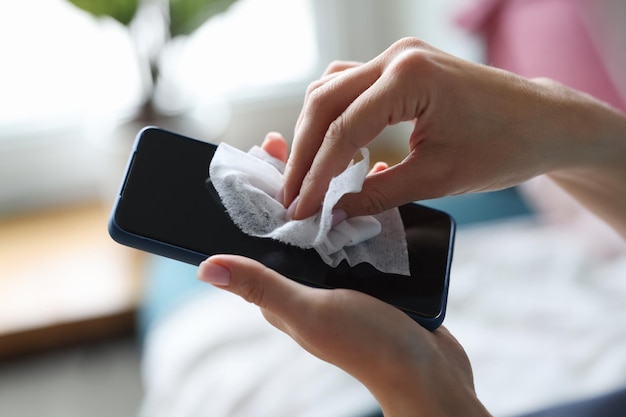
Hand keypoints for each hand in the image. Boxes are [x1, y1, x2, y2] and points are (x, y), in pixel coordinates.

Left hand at [197, 132, 490, 416]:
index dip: (257, 194)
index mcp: (286, 288)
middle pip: (295, 222)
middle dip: (291, 182)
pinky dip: (367, 204)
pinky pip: (366, 230)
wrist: (429, 372)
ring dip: (330, 189)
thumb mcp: (309, 311)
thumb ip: (262, 287)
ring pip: (332, 222)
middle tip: (290, 141)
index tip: (257, 153)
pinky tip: (376, 179)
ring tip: (335, 151)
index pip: (261, 233)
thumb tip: (204, 266)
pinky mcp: (375, 273)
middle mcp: (310, 279)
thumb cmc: (367, 346)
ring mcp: (345, 275)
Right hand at [282, 38, 625, 233]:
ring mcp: (398, 57)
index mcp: (409, 78)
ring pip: (331, 89)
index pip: (343, 129)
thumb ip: (378, 195)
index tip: (299, 208)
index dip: (316, 175)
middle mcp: (397, 57)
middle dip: (304, 152)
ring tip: (308, 175)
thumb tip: (334, 213)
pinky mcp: (402, 67)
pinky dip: (335, 118)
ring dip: (314, 131)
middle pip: (324, 101)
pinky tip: (337, 149)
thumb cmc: (504, 147)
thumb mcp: (438, 178)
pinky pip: (351, 87)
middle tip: (292, 194)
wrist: (544, 122)